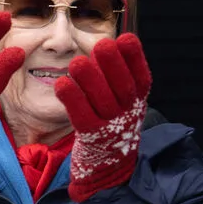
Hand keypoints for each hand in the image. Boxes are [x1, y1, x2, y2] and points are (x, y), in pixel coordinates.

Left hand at [55, 33, 150, 202]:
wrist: (109, 165)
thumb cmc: (110, 121)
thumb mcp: (120, 98)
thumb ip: (111, 73)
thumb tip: (103, 43)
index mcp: (137, 100)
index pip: (141, 78)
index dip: (135, 58)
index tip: (126, 38)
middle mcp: (128, 113)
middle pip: (123, 88)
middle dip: (113, 65)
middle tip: (102, 44)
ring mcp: (111, 127)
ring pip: (102, 102)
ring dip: (90, 80)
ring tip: (78, 62)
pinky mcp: (91, 138)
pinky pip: (82, 117)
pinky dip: (73, 100)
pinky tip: (61, 83)